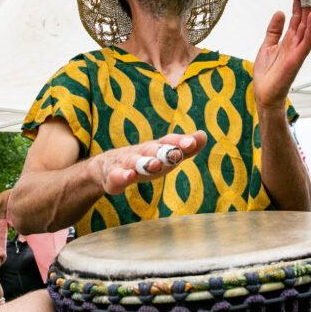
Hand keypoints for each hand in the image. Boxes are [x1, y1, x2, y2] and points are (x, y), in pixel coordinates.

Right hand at [92, 131, 207, 194]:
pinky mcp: (112, 176)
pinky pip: (116, 175)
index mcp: (155, 147)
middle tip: (177, 154)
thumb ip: (184, 148)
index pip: (168, 142)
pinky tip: (128, 176)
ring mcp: (125, 162)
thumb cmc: (144, 160)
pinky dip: (122, 175)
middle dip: (164, 151)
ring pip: (135, 161)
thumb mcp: (164, 155)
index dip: (180, 142)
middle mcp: (141, 152)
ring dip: (145, 162)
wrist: (106, 166)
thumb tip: (204, 135)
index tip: (193, 142)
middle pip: (153, 150)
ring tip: (155, 165)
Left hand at [253, 0, 310, 110]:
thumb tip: (280, 12)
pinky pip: (308, 41)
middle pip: (302, 17)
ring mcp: (298, 50)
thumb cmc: (266, 74)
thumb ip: (274, 30)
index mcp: (288, 39)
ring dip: (309, 10)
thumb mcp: (267, 45)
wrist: (264, 94)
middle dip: (303, 0)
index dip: (296, 0)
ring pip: (307, 26)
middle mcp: (295, 43)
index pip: (295, 16)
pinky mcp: (297, 59)